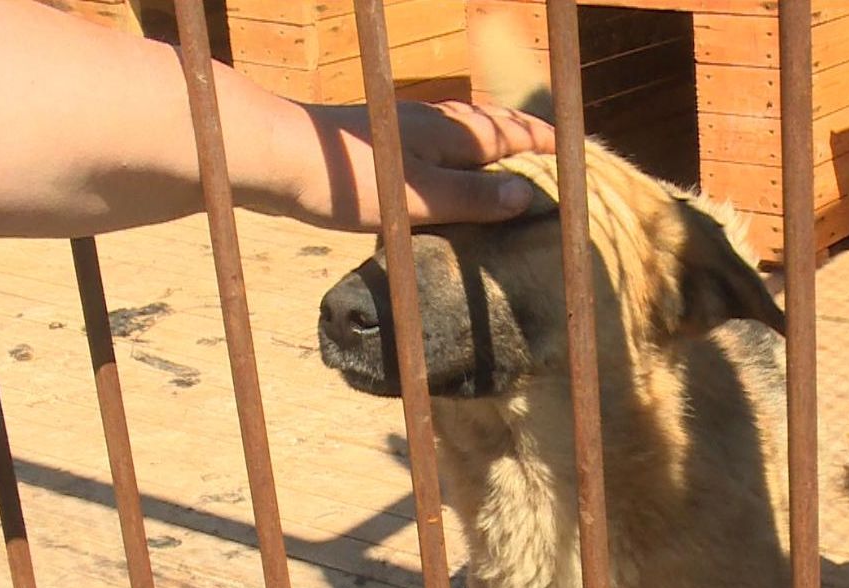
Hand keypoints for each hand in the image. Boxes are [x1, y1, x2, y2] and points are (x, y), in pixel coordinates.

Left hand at [286, 99, 556, 231]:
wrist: (276, 157)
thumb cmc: (351, 180)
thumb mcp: (422, 200)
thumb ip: (475, 201)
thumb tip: (529, 198)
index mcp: (451, 134)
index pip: (511, 135)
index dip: (543, 143)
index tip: (572, 150)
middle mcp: (431, 124)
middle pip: (488, 126)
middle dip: (520, 136)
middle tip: (546, 148)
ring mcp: (402, 131)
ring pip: (458, 132)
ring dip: (485, 142)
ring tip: (502, 155)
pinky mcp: (377, 144)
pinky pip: (432, 145)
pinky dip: (453, 153)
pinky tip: (439, 167)